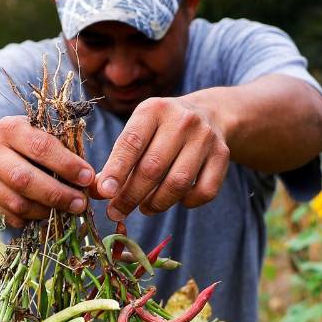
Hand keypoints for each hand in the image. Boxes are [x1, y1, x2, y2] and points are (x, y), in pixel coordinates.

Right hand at [0, 116, 94, 228]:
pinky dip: (33, 219)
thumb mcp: (40, 133)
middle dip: (57, 194)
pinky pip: (10, 217)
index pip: (40, 147)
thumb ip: (67, 153)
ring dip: (47, 211)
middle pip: (24, 179)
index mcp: (8, 128)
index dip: (66, 165)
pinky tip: (48, 214)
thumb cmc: (23, 140)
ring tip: (68, 210)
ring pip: (16, 203)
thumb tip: (97, 183)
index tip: (88, 177)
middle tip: (81, 203)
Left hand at [92, 97, 230, 221]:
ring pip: (178, 183)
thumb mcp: (139, 131)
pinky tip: (176, 200)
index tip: (104, 193)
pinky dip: (186, 203)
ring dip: (157, 203)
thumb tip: (98, 192)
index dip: (116, 171)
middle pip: (153, 167)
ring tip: (145, 208)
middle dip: (131, 195)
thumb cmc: (162, 129)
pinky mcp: (223, 156)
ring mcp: (206, 138)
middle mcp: (182, 120)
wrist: (209, 114)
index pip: (131, 143)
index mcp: (154, 109)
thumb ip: (118, 159)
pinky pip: (204, 191)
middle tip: (116, 212)